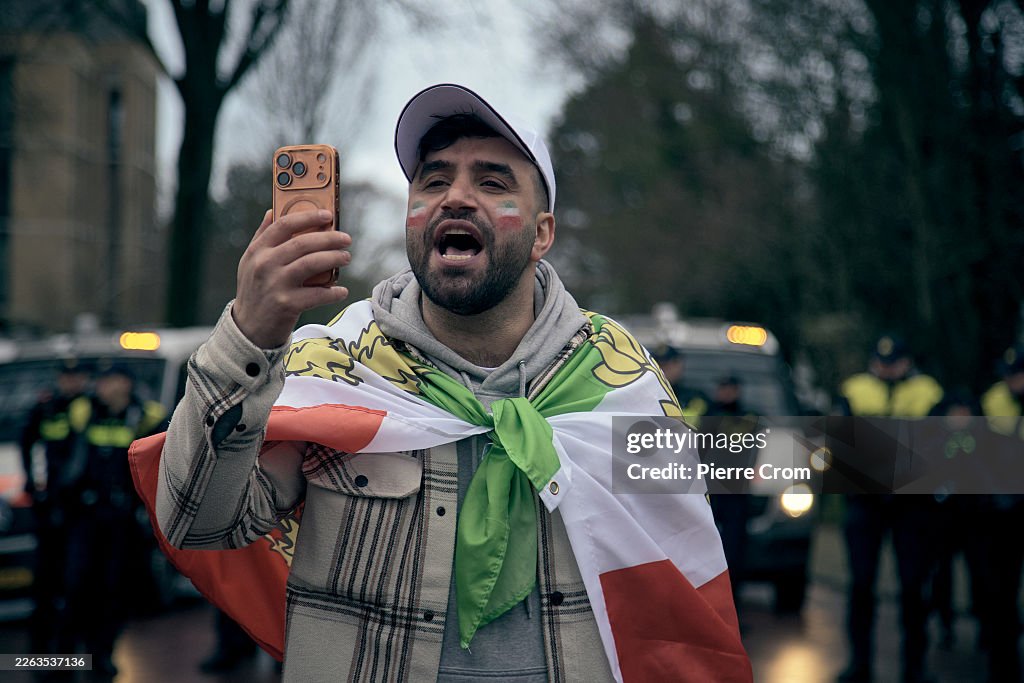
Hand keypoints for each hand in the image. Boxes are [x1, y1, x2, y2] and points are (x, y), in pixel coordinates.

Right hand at [233, 209, 351, 347]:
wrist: (248, 329)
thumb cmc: (255, 291)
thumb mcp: (250, 262)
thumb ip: (262, 236)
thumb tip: (272, 211)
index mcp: (257, 250)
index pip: (284, 224)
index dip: (308, 217)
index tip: (328, 215)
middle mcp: (265, 264)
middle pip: (303, 243)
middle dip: (329, 238)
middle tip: (346, 239)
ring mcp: (275, 284)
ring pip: (312, 263)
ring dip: (334, 258)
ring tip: (346, 257)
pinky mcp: (287, 304)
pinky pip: (317, 294)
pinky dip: (333, 292)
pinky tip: (341, 291)